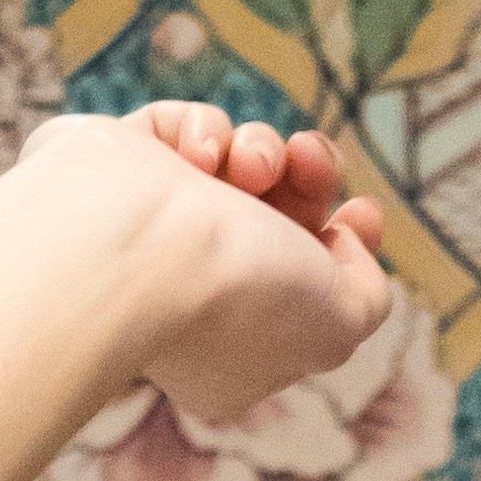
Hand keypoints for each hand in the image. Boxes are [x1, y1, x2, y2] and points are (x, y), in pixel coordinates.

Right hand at [8, 100, 394, 434]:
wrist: (141, 244)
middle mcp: (191, 291)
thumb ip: (366, 296)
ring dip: (260, 150)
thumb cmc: (239, 294)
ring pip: (235, 164)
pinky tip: (196, 154)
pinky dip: (201, 131)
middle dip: (310, 179)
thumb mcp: (337, 324)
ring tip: (249, 165)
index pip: (301, 286)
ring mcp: (150, 229)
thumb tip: (343, 245)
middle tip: (310, 161)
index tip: (363, 212)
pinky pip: (177, 131)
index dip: (344, 243)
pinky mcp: (115, 172)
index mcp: (237, 349)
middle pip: (279, 213)